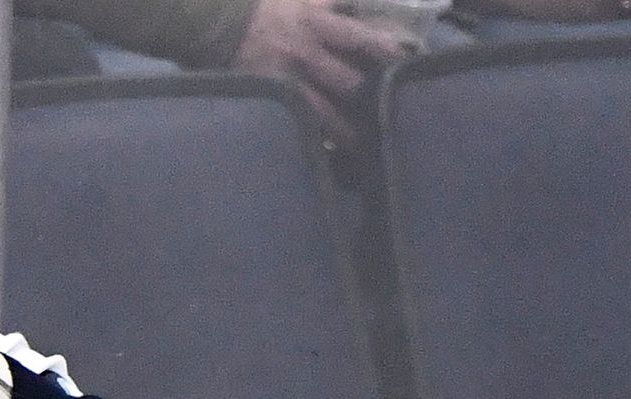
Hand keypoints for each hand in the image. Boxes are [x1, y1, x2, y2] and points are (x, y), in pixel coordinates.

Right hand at [230, 0, 415, 134]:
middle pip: (346, 83)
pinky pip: (295, 121)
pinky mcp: (269, 99)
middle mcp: (306, 55)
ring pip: (322, 112)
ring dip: (345, 130)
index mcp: (318, 23)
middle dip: (370, 99)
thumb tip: (370, 3)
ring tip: (365, 146)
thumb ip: (337, 0)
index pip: (362, 40)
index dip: (387, 54)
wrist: (220, 26)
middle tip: (394, 116)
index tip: (409, 67)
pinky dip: (313, 136)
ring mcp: (286, 82)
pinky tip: (328, 151)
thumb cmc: (269, 9)